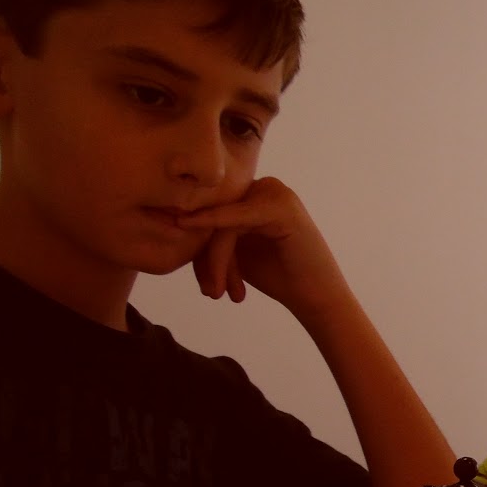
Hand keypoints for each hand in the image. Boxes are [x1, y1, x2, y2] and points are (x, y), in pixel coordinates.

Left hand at [180, 177, 349, 320]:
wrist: (317, 298)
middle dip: (208, 258)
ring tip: (220, 294)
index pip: (212, 214)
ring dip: (217, 262)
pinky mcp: (280, 207)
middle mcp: (265, 187)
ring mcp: (274, 193)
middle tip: (211, 293)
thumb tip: (169, 224)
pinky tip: (205, 258)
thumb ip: (211, 237)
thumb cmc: (280, 277)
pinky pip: (235, 221)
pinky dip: (218, 240)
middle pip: (214, 216)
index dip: (202, 249)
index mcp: (253, 195)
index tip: (205, 285)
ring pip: (222, 223)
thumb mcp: (237, 254)